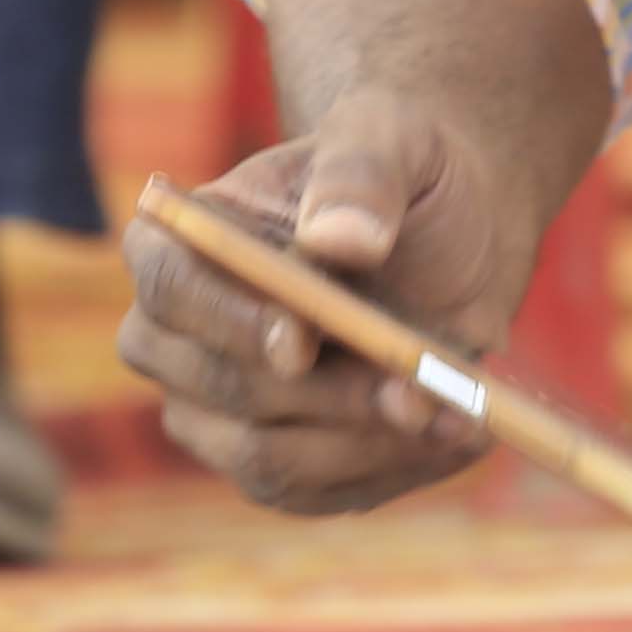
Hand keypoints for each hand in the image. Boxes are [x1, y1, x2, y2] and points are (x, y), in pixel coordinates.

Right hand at [113, 89, 556, 513]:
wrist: (455, 232)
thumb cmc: (405, 172)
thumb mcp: (395, 137)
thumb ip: (362, 173)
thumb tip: (337, 238)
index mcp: (182, 242)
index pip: (173, 289)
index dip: (230, 322)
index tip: (303, 339)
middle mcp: (179, 337)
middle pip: (217, 390)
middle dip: (324, 396)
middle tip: (417, 387)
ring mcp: (219, 410)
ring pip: (264, 460)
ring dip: (365, 443)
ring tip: (456, 412)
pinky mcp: (276, 463)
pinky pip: (315, 494)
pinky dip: (390, 470)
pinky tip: (459, 434)